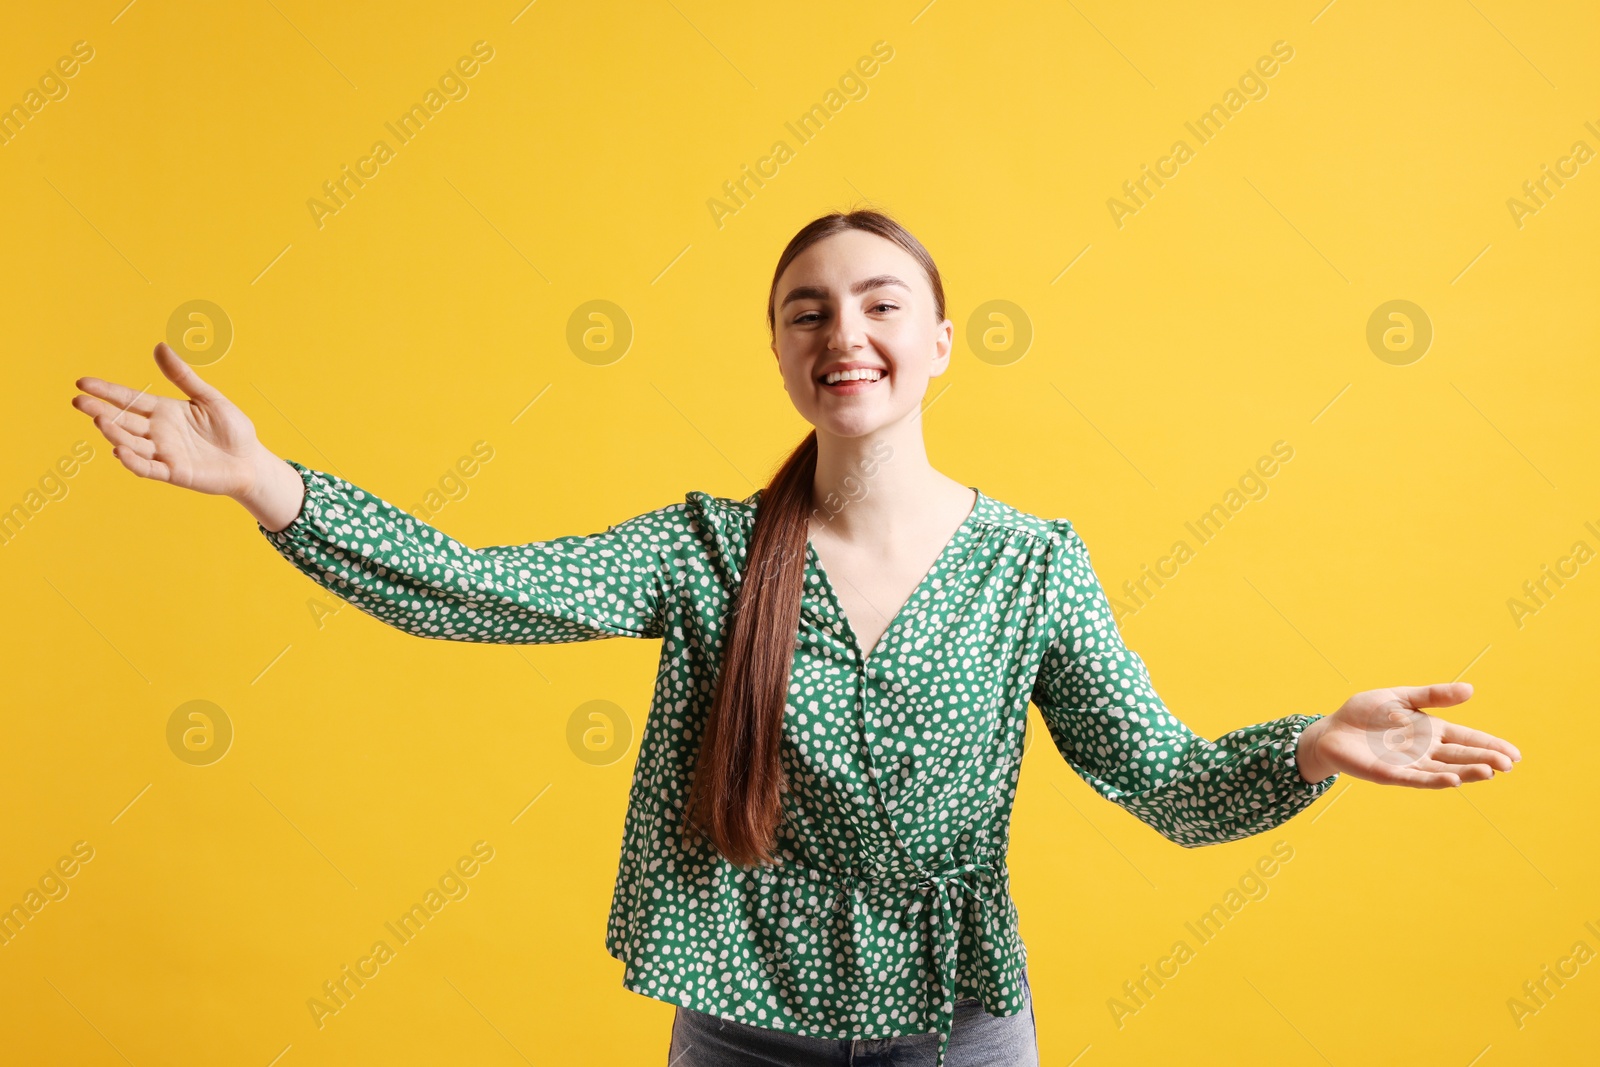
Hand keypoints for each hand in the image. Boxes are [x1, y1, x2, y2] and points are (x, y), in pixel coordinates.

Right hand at [73, 342, 268, 498]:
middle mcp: (158, 431)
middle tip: (79, 401)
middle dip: (101, 411)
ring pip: (131, 443)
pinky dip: (134, 461)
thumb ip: (183, 377)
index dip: (107, 391)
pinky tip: (119, 451)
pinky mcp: (173, 473)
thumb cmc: (232, 429)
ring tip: (99, 421)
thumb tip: (160, 346)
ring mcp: (163, 453)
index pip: (129, 398)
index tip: (82, 383)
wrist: (251, 461)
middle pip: (124, 420)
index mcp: (164, 411)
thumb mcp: (208, 398)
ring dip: (114, 433)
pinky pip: (148, 468)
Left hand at [1296, 682, 1519, 787]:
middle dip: (1485, 759)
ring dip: (1466, 772)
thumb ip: (1432, 696)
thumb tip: (1470, 689)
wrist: (1331, 730)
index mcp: (1431, 731)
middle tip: (1509, 764)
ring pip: (1445, 770)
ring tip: (1489, 772)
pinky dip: (1435, 780)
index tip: (1515, 754)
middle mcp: (1425, 750)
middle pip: (1462, 756)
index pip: (1468, 738)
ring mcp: (1410, 764)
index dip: (1490, 745)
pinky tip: (1452, 780)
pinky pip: (1416, 779)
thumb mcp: (1400, 697)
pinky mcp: (1391, 775)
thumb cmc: (1365, 713)